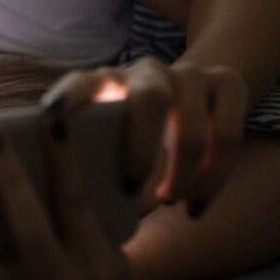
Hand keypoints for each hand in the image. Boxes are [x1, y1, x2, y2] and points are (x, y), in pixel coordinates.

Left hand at [41, 56, 247, 217]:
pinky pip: (228, 135)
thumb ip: (88, 153)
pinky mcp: (228, 84)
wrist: (187, 93)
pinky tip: (195, 208)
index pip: (82, 83)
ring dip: (182, 173)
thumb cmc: (128, 131)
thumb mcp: (106, 132)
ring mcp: (191, 75)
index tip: (51, 117)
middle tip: (129, 188)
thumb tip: (67, 207)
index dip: (69, 97)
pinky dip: (214, 178)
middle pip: (150, 100)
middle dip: (142, 148)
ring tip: (169, 202)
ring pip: (193, 125)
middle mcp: (147, 71)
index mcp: (106, 81)